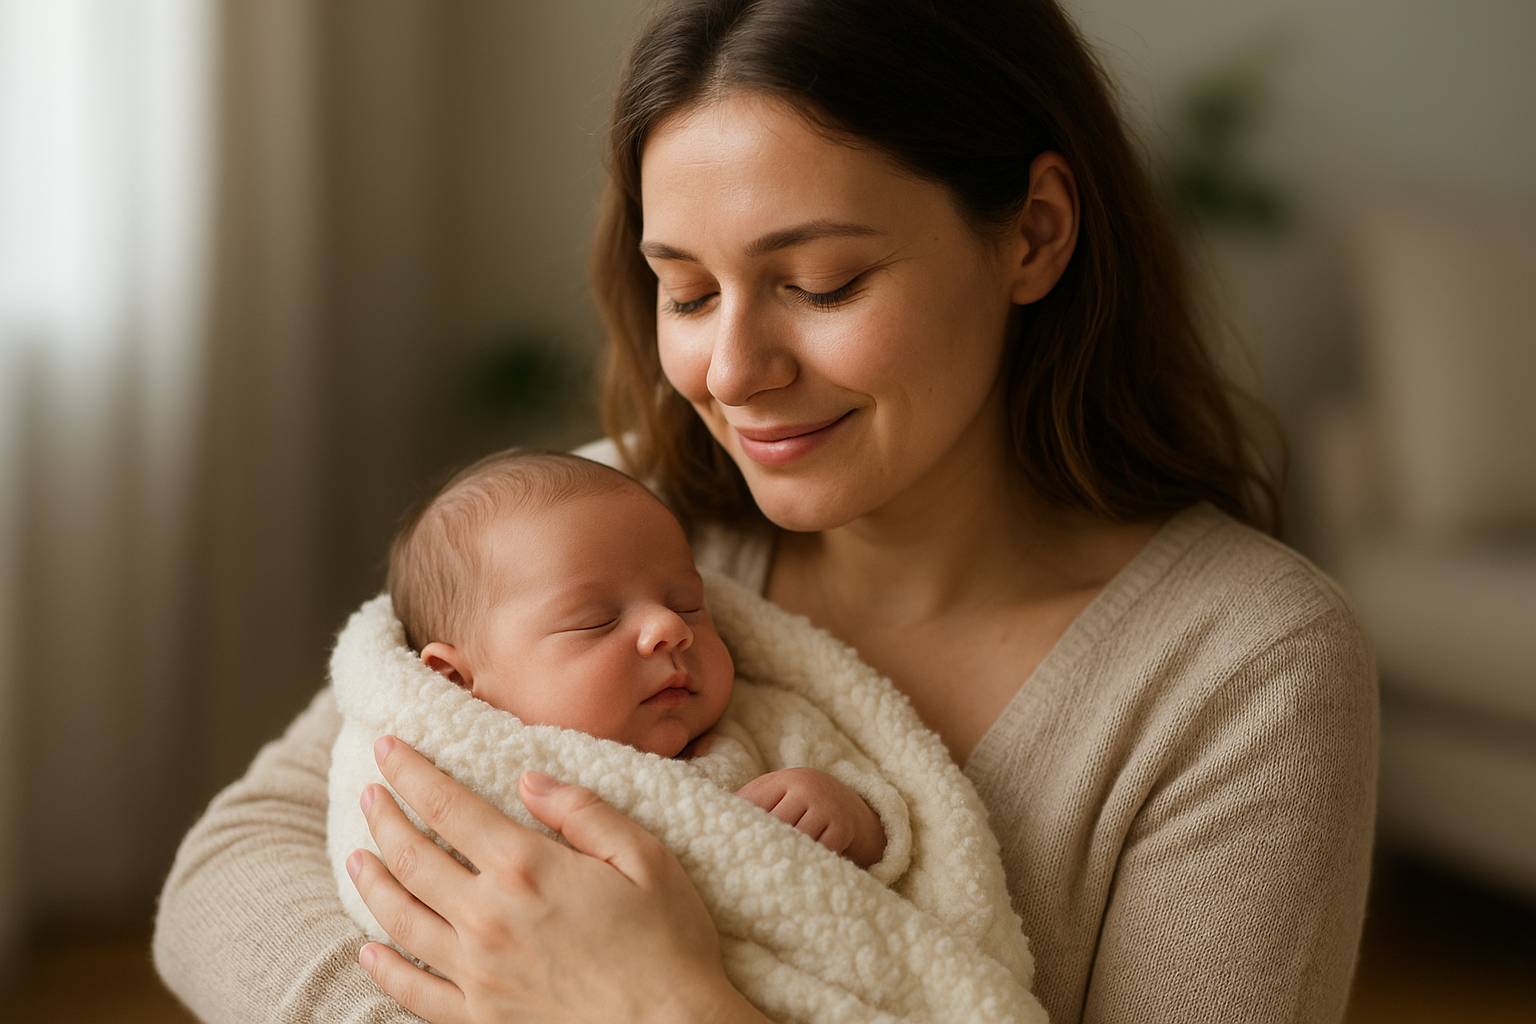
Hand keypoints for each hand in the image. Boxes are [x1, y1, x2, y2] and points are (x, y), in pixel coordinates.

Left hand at [348, 736, 769, 1023]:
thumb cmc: (668, 941)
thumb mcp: (645, 856)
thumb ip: (582, 812)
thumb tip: (528, 778)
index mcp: (526, 867)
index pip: (447, 806)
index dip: (410, 772)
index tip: (387, 746)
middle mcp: (488, 916)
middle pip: (412, 857)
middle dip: (384, 818)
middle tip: (369, 793)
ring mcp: (477, 972)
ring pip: (400, 918)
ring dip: (372, 882)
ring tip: (357, 856)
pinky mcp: (480, 1017)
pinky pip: (413, 990)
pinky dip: (384, 968)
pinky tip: (368, 950)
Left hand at [735, 767, 885, 867]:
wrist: (849, 803)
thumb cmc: (799, 802)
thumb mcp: (776, 793)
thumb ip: (749, 801)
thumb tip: (706, 821)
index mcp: (783, 780)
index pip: (755, 804)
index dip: (739, 827)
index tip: (720, 849)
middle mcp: (805, 789)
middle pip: (776, 823)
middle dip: (760, 846)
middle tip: (738, 872)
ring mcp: (826, 807)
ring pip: (797, 838)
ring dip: (783, 858)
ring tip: (761, 880)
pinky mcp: (842, 828)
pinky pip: (821, 850)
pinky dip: (807, 863)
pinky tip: (793, 877)